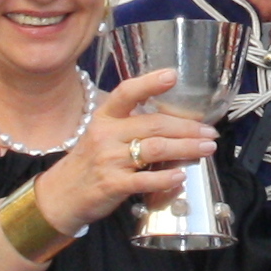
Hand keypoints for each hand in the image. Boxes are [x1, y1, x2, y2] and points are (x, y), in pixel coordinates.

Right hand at [36, 66, 213, 236]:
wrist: (61, 196)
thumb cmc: (90, 163)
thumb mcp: (103, 135)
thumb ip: (132, 127)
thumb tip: (175, 124)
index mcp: (104, 117)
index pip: (126, 93)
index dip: (149, 83)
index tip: (172, 75)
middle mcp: (105, 134)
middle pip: (154, 124)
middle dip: (187, 127)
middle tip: (210, 132)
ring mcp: (108, 160)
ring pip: (155, 149)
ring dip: (185, 148)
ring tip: (206, 149)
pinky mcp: (112, 185)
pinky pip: (144, 180)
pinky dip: (165, 178)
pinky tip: (181, 176)